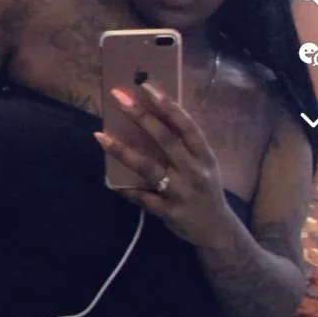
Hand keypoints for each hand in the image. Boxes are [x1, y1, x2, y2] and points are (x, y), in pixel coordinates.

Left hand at [94, 82, 230, 246]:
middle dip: (141, 117)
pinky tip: (111, 182)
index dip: (167, 105)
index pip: (186, 125)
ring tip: (101, 136)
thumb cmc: (205, 188)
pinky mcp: (170, 212)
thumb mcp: (204, 164)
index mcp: (204, 155)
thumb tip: (153, 116)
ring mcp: (181, 192)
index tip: (147, 86)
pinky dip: (127, 190)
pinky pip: (143, 199)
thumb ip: (184, 145)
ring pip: (149, 168)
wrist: (216, 229)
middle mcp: (194, 171)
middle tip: (119, 98)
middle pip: (165, 140)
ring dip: (123, 151)